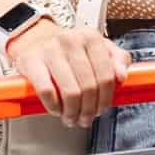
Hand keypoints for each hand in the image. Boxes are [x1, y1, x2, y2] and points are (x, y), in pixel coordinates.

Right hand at [5, 20, 130, 128]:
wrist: (35, 39)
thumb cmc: (70, 48)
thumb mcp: (99, 47)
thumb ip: (117, 59)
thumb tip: (122, 76)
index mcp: (91, 37)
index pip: (106, 75)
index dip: (106, 97)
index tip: (103, 108)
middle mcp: (71, 41)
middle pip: (89, 86)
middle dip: (89, 109)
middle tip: (87, 117)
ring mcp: (50, 51)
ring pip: (70, 91)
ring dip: (73, 111)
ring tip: (72, 117)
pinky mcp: (31, 61)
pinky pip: (47, 91)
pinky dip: (54, 106)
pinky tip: (57, 110)